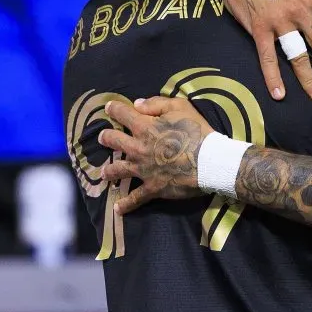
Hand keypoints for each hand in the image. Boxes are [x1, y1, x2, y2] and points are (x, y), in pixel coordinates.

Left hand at [99, 97, 213, 213]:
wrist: (209, 160)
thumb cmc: (196, 131)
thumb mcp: (181, 107)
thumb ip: (157, 103)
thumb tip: (137, 104)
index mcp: (145, 127)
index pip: (124, 114)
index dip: (114, 109)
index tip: (109, 107)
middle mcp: (138, 148)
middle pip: (114, 141)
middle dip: (106, 138)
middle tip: (103, 137)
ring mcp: (143, 169)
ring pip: (118, 169)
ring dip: (109, 170)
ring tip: (104, 172)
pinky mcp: (152, 186)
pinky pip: (135, 198)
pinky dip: (126, 204)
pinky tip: (117, 208)